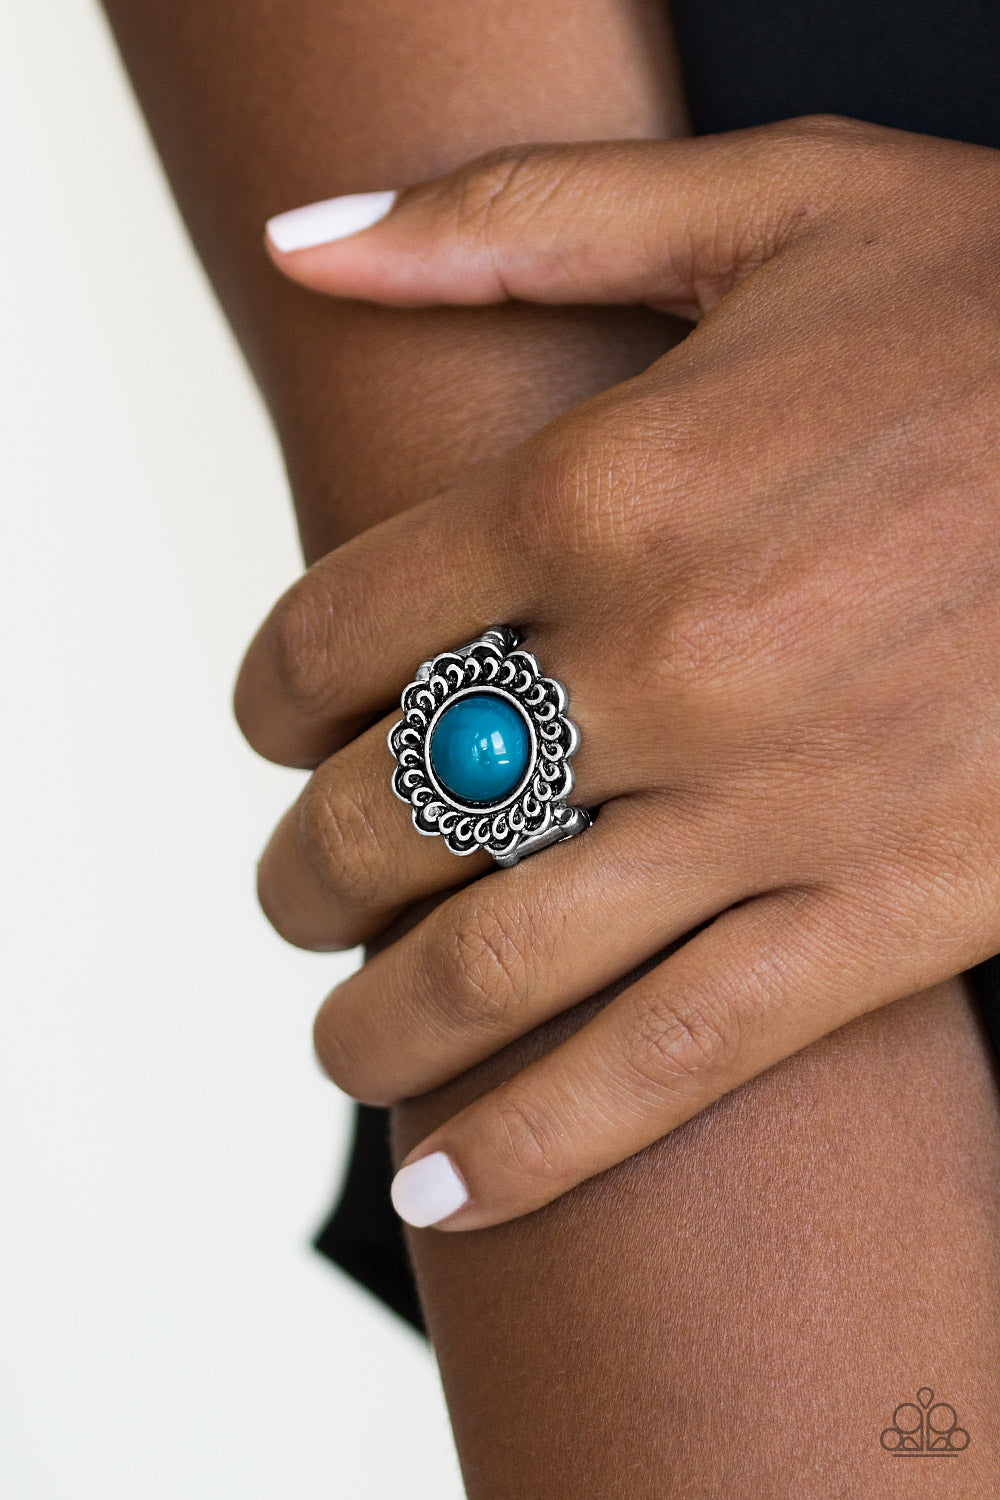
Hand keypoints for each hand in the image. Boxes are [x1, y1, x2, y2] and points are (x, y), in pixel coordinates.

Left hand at [238, 117, 999, 1229]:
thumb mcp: (767, 204)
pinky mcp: (888, 908)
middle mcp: (669, 652)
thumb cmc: (995, 306)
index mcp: (608, 479)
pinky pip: (671, 1060)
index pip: (339, 628)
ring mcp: (777, 798)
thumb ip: (515, 217)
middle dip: (306, 870)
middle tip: (300, 887)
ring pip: (499, 963)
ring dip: (379, 1022)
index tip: (272, 724)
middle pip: (389, 809)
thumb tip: (311, 245)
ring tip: (342, 1037)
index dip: (268, 695)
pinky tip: (443, 1187)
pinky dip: (538, 1143)